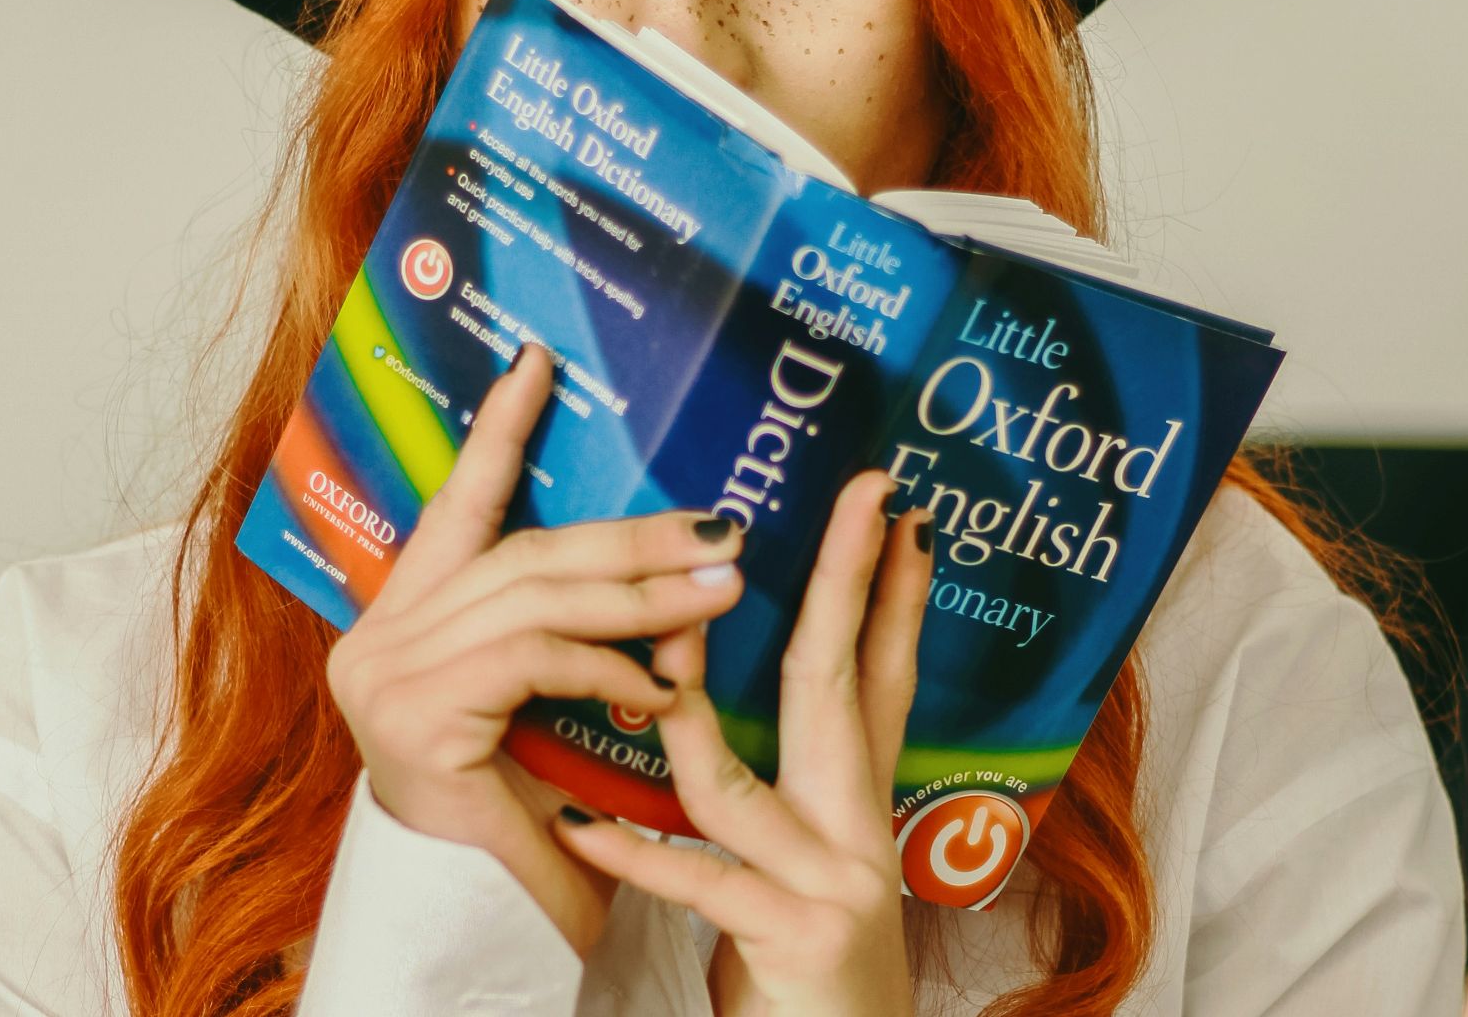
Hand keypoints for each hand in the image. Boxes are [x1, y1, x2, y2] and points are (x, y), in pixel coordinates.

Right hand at [325, 345, 746, 955]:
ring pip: (536, 598)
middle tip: (721, 525)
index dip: (499, 431)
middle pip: (522, 552)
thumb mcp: (546, 703)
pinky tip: (660, 683)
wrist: (485, 929)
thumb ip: (564, 628)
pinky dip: (607, 664)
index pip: (458, 505)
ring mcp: (384, 676)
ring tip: (723, 585)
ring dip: (642, 592)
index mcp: (404, 620)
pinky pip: (533, 660)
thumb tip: (660, 546)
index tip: (541, 361)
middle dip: (629, 536)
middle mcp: (377, 638)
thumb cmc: (526, 820)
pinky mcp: (413, 719)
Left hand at [552, 472, 934, 1016]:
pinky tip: (575, 823)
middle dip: (848, 583)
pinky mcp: (795, 939)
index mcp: (857, 804)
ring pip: (740, 779)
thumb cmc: (804, 969)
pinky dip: (633, 850)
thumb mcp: (807, 862)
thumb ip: (782, 786)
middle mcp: (860, 831)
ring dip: (686, 704)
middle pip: (840, 686)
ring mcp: (833, 882)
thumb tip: (714, 696)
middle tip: (864, 498)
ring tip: (649, 640)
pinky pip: (698, 880)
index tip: (893, 510)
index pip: (878, 675)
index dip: (890, 590)